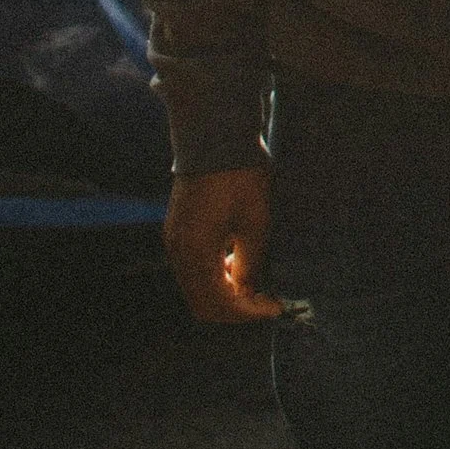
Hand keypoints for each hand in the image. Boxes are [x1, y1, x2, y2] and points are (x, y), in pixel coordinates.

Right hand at [165, 165, 281, 324]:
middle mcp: (178, 252)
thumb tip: (252, 291)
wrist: (216, 135)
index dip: (248, 312)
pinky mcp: (177, 229)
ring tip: (256, 282)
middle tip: (266, 301)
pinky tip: (237, 263)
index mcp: (196, 253)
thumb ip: (252, 263)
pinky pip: (192, 268)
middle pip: (202, 303)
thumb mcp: (256, 222)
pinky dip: (214, 275)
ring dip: (224, 292)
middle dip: (235, 308)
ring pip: (196, 287)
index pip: (219, 304)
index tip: (275, 308)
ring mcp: (174, 240)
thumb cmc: (240, 176)